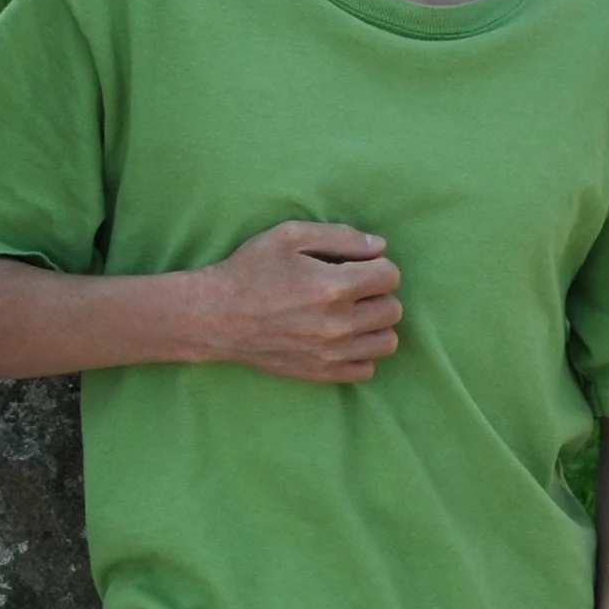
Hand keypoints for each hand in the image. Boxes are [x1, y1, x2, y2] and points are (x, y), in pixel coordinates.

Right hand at [192, 218, 401, 381]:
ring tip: (349, 313)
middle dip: (376, 293)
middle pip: (392, 309)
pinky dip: (360, 352)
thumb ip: (339, 236)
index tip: (355, 264)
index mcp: (334, 287)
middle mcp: (339, 324)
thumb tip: (379, 247)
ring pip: (386, 341)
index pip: (390, 276)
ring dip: (374, 324)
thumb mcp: (288, 236)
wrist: (215, 316)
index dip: (375, 264)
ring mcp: (332, 353)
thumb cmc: (249, 270)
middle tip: (350, 287)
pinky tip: (340, 337)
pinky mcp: (321, 372)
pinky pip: (367, 368)